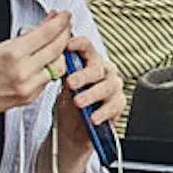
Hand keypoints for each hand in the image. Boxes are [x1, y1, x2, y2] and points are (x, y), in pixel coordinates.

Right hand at [0, 6, 79, 123]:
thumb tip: (47, 22)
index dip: (60, 22)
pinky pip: (48, 80)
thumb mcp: (0, 46)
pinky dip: (49, 69)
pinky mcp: (30, 98)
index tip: (65, 15)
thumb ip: (27, 35)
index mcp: (13, 54)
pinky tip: (44, 62)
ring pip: (58, 66)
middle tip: (65, 26)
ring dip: (60, 54)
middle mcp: (23, 72)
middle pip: (57, 49)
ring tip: (56, 45)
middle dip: (65, 34)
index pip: (47, 33)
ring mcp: (28, 87)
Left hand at [65, 41, 129, 157]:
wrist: (76, 129)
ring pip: (107, 87)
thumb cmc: (70, 102)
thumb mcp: (64, 86)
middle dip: (83, 75)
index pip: (86, 46)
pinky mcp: (119, 104)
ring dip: (92, 94)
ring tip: (79, 103)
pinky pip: (114, 106)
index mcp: (90, 60)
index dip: (77, 44)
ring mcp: (114, 86)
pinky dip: (103, 112)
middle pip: (97, 68)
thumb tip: (53, 59)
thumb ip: (63, 71)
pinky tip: (93, 118)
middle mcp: (105, 70)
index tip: (67, 46)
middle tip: (71, 83)